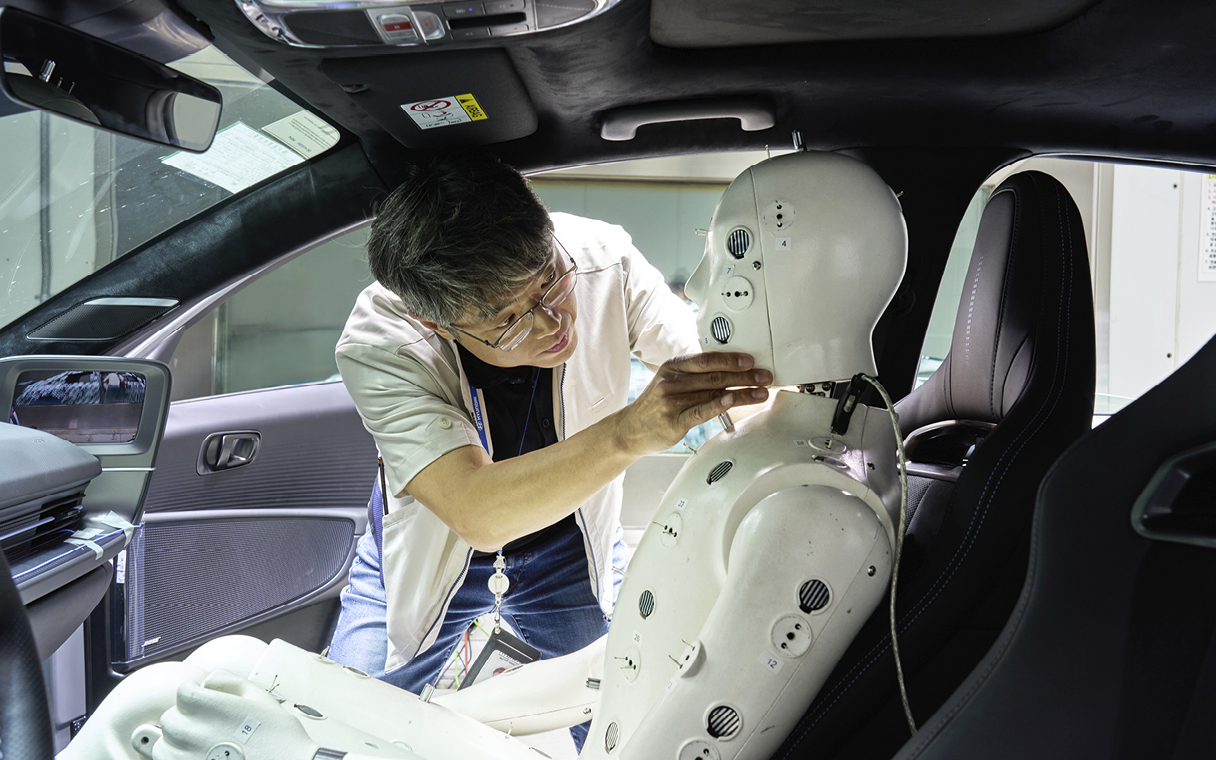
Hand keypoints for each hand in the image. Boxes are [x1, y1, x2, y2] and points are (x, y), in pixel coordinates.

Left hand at [154, 670, 319, 759]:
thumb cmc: (277, 735)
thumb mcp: (258, 696)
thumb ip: (228, 680)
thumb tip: (206, 681)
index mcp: (208, 706)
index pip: (182, 692)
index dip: (195, 694)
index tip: (204, 702)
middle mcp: (191, 732)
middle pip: (170, 718)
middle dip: (185, 718)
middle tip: (208, 726)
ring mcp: (186, 757)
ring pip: (163, 745)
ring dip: (177, 742)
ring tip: (202, 746)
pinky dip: (178, 759)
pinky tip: (200, 758)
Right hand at [612, 352, 770, 455]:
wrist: (630, 430)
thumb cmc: (655, 406)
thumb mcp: (669, 382)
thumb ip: (695, 377)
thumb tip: (729, 373)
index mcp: (673, 367)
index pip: (706, 359)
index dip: (730, 359)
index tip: (750, 360)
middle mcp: (672, 381)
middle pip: (714, 375)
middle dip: (744, 375)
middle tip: (764, 376)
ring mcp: (672, 401)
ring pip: (713, 393)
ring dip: (742, 392)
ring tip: (761, 392)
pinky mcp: (675, 421)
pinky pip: (702, 411)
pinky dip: (720, 404)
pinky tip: (733, 400)